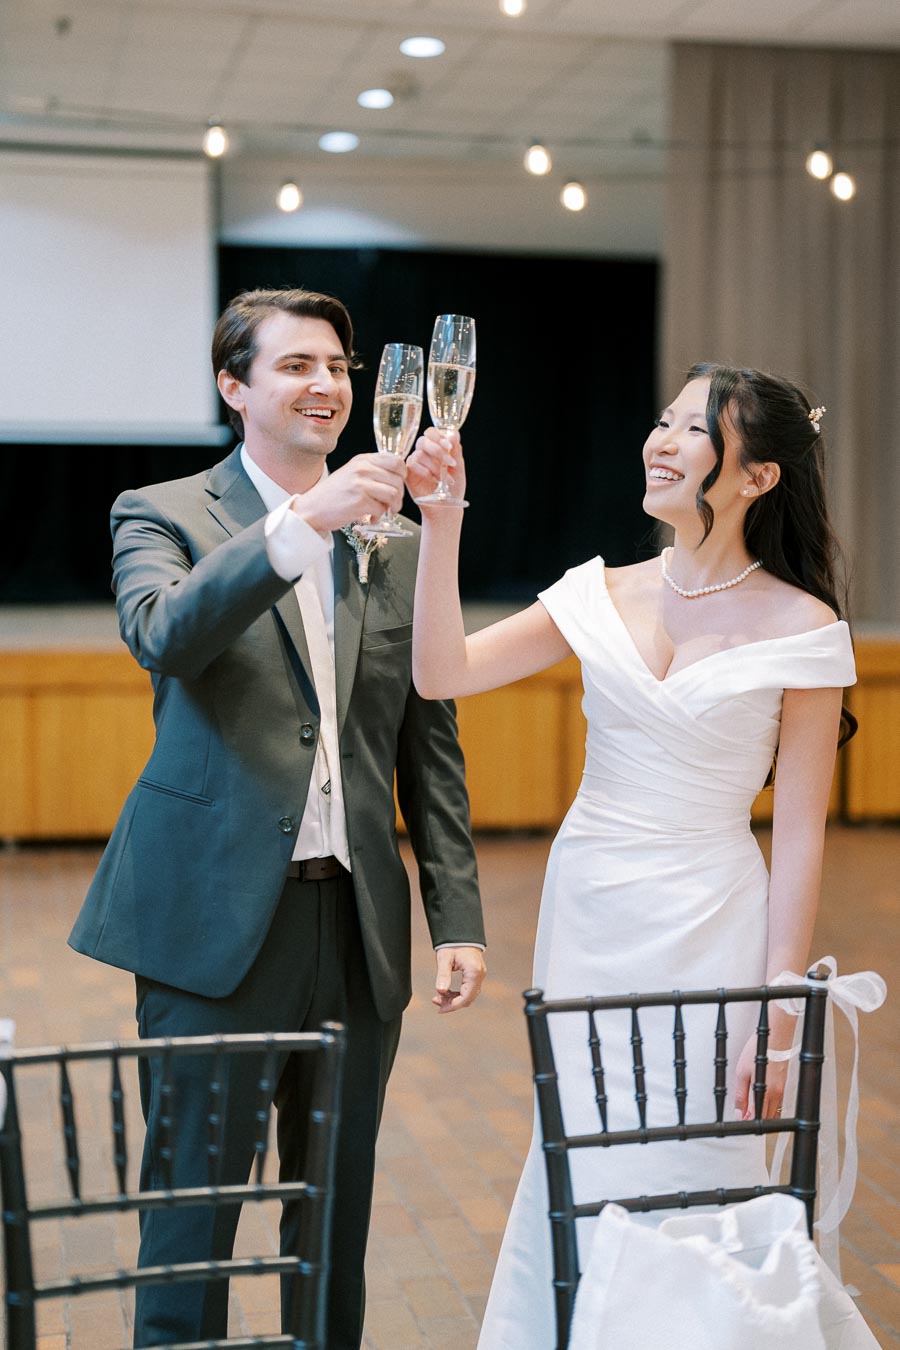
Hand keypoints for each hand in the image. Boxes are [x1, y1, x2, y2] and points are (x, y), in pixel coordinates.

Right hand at [290, 452, 406, 532]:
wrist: (312, 509)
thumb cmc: (333, 495)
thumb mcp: (352, 473)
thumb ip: (372, 471)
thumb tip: (397, 477)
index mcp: (362, 460)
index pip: (396, 461)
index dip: (402, 475)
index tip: (398, 485)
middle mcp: (362, 468)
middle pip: (398, 479)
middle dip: (399, 495)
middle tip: (392, 504)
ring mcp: (361, 484)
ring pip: (393, 493)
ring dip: (392, 506)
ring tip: (384, 511)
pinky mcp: (360, 501)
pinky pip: (382, 509)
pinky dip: (379, 517)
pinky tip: (370, 518)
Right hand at [406, 428, 464, 506]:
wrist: (446, 507)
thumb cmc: (452, 488)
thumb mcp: (458, 467)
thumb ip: (456, 450)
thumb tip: (454, 433)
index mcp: (435, 448)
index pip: (431, 433)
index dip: (439, 436)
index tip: (449, 446)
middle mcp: (423, 453)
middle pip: (423, 441)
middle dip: (438, 450)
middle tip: (450, 462)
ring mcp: (414, 463)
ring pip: (419, 454)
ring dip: (434, 465)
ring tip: (444, 478)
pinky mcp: (407, 474)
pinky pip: (412, 464)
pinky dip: (425, 472)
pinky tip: (433, 480)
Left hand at [432, 945, 485, 1013]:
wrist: (460, 933)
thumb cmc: (452, 944)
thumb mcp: (444, 958)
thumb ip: (443, 975)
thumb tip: (440, 991)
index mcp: (474, 972)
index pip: (465, 997)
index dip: (452, 1006)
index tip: (440, 1009)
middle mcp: (479, 975)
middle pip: (467, 998)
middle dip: (452, 1003)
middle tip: (436, 1002)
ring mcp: (479, 975)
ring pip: (468, 995)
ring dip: (454, 999)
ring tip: (438, 997)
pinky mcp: (476, 974)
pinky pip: (468, 989)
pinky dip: (457, 993)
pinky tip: (445, 992)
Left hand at [733, 1034, 788, 1119]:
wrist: (775, 1036)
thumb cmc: (759, 1051)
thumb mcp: (742, 1073)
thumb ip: (741, 1096)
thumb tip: (739, 1112)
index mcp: (765, 1092)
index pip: (758, 1118)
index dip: (748, 1121)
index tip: (741, 1118)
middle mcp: (777, 1094)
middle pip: (768, 1118)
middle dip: (755, 1120)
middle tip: (744, 1114)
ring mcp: (782, 1090)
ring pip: (773, 1111)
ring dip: (762, 1113)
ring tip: (749, 1108)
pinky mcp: (784, 1084)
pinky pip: (777, 1102)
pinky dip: (768, 1105)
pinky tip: (759, 1099)